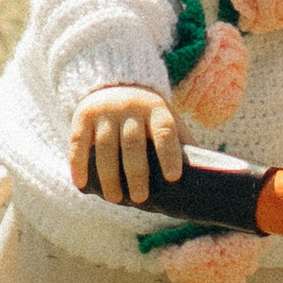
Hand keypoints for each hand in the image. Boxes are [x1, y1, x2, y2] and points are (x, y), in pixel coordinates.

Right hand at [72, 84, 181, 205]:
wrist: (115, 83)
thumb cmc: (148, 114)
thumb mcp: (167, 118)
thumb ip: (182, 142)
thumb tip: (203, 175)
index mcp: (156, 108)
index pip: (164, 131)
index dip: (169, 154)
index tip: (173, 178)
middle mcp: (130, 107)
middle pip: (133, 143)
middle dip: (137, 172)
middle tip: (140, 198)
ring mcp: (105, 111)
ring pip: (105, 146)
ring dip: (109, 175)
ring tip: (114, 199)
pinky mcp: (83, 116)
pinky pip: (79, 142)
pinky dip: (78, 165)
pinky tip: (82, 185)